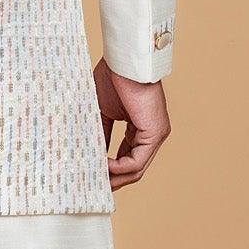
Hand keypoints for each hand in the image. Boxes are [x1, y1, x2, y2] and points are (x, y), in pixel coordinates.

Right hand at [93, 58, 169, 190]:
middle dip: (112, 180)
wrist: (123, 61)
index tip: (92, 176)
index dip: (110, 170)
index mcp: (141, 129)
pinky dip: (117, 168)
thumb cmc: (113, 78)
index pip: (127, 158)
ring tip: (94, 179)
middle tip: (92, 186)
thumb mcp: (102, 112)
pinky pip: (136, 161)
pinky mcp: (155, 133)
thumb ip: (101, 135)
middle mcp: (152, 135)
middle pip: (133, 169)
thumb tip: (91, 156)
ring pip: (136, 169)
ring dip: (114, 177)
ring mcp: (156, 135)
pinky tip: (102, 166)